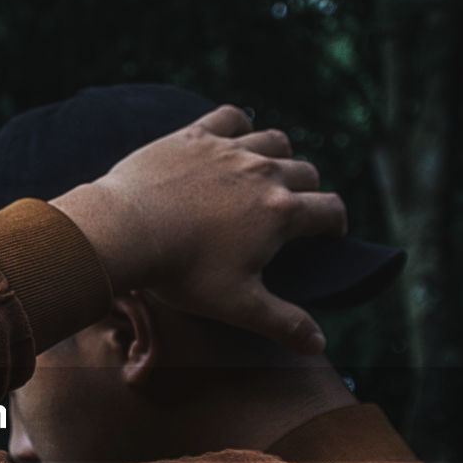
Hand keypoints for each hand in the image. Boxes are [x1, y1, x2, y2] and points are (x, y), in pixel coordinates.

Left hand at [49, 104, 346, 354]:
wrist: (126, 231)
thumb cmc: (183, 272)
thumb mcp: (238, 306)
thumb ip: (283, 323)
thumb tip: (319, 345)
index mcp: (281, 212)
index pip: (330, 209)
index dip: (336, 224)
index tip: (329, 235)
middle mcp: (263, 172)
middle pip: (306, 172)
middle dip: (308, 191)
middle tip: (292, 211)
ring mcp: (229, 149)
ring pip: (274, 140)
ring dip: (280, 155)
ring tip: (269, 173)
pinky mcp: (195, 136)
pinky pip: (231, 117)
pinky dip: (240, 125)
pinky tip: (234, 136)